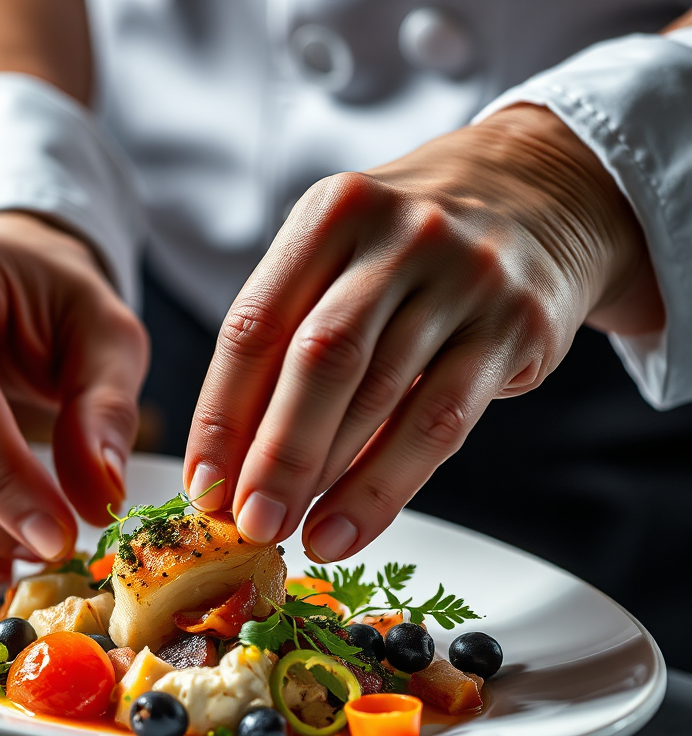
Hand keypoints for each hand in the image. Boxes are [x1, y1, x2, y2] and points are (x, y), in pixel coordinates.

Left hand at [184, 104, 663, 560]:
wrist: (539, 195)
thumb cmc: (409, 251)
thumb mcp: (341, 259)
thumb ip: (289, 340)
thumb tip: (235, 462)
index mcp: (331, 216)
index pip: (255, 326)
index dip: (220, 415)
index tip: (201, 486)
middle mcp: (399, 237)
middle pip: (321, 359)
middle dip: (275, 453)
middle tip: (247, 522)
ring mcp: (465, 278)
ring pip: (382, 396)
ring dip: (327, 480)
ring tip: (291, 534)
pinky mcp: (516, 326)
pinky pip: (441, 422)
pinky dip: (385, 486)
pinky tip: (347, 529)